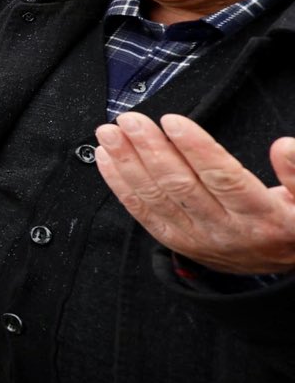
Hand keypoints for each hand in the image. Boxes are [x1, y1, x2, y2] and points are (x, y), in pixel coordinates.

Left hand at [94, 112, 294, 274]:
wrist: (280, 263)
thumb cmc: (289, 221)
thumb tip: (284, 146)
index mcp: (263, 217)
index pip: (223, 178)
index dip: (196, 148)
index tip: (173, 121)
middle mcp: (227, 230)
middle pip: (181, 185)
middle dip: (150, 149)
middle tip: (131, 120)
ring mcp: (197, 239)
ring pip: (156, 198)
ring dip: (128, 163)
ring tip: (110, 133)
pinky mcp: (176, 241)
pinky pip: (142, 213)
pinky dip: (120, 184)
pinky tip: (106, 158)